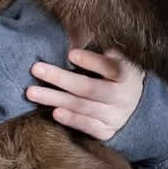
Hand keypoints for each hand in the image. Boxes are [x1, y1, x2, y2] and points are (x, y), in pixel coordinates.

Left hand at [26, 47, 143, 139]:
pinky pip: (87, 126)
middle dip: (60, 78)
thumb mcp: (116, 58)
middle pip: (89, 88)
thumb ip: (99, 48)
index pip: (110, 67)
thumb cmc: (117, 74)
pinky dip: (71, 119)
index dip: (91, 61)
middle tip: (36, 69)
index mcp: (127, 74)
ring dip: (55, 98)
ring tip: (31, 92)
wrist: (135, 105)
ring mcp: (115, 115)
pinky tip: (54, 112)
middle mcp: (123, 96)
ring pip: (82, 107)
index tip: (71, 53)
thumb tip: (71, 37)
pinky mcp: (106, 131)